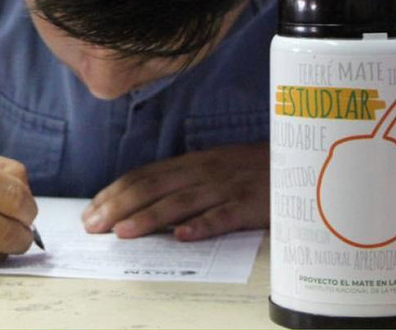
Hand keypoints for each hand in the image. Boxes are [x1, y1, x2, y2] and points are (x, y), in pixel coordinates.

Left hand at [81, 142, 268, 240]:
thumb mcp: (215, 167)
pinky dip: (202, 225)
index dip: (114, 193)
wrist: (305, 159)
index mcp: (193, 162)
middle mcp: (204, 171)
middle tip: (93, 225)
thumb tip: (144, 201)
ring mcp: (227, 186)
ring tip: (123, 232)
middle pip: (153, 187)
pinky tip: (183, 235)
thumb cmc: (255, 169)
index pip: (144, 176)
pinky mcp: (251, 204)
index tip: (91, 211)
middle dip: (118, 206)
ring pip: (180, 202)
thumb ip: (183, 181)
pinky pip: (224, 215)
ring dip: (148, 218)